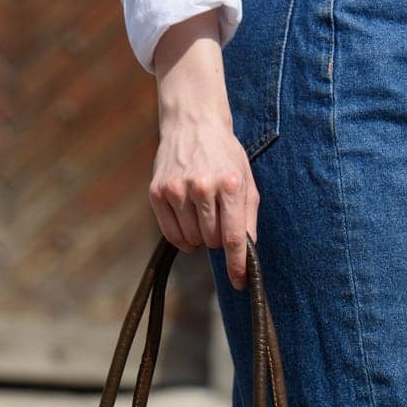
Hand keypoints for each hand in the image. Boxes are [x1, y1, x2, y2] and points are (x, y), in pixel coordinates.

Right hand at [150, 13, 258, 289]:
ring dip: (200, 236)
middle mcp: (202, 187)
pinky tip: (188, 221)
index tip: (240, 282)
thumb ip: (248, 217)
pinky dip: (182, 237)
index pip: (234, 237)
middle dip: (218, 238)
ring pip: (192, 240)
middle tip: (218, 217)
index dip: (237, 265)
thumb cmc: (224, 155)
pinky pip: (172, 234)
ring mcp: (177, 190)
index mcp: (229, 184)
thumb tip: (248, 253)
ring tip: (202, 212)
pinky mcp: (158, 192)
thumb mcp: (246, 180)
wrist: (192, 123)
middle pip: (213, 241)